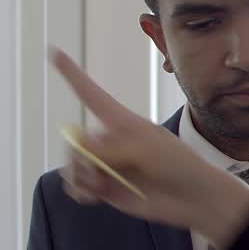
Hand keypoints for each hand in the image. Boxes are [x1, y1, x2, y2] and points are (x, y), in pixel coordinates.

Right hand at [50, 48, 248, 249]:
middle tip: (100, 169)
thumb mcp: (146, 149)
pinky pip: (77, 185)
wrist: (194, 197)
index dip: (72, 74)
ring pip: (73, 164)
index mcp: (122, 121)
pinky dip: (81, 190)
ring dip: (80, 175)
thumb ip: (110, 150)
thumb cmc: (178, 164)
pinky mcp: (106, 187)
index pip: (91, 94)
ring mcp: (107, 164)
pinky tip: (95, 195)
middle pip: (75, 139)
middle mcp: (110, 140)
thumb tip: (81, 154)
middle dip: (80, 155)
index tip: (54, 52)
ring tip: (101, 184)